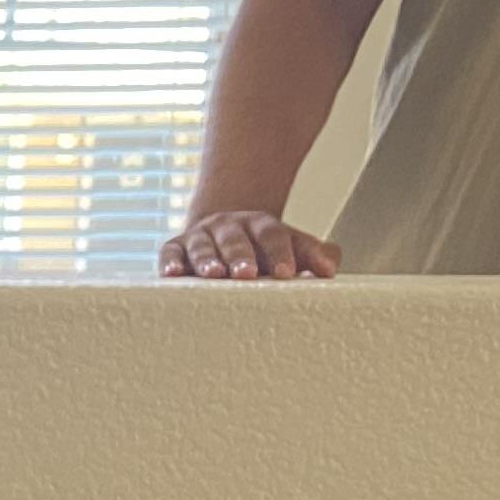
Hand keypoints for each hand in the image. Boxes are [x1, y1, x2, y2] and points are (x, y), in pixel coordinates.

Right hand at [160, 207, 339, 279]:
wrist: (223, 235)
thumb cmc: (261, 251)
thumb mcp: (290, 247)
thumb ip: (312, 254)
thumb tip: (330, 267)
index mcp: (260, 225)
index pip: (272, 235)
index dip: (280, 252)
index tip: (287, 273)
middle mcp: (229, 226)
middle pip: (235, 238)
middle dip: (240, 255)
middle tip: (247, 274)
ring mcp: (200, 235)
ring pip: (202, 245)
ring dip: (207, 260)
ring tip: (213, 275)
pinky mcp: (175, 247)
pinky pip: (169, 252)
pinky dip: (169, 262)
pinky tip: (172, 274)